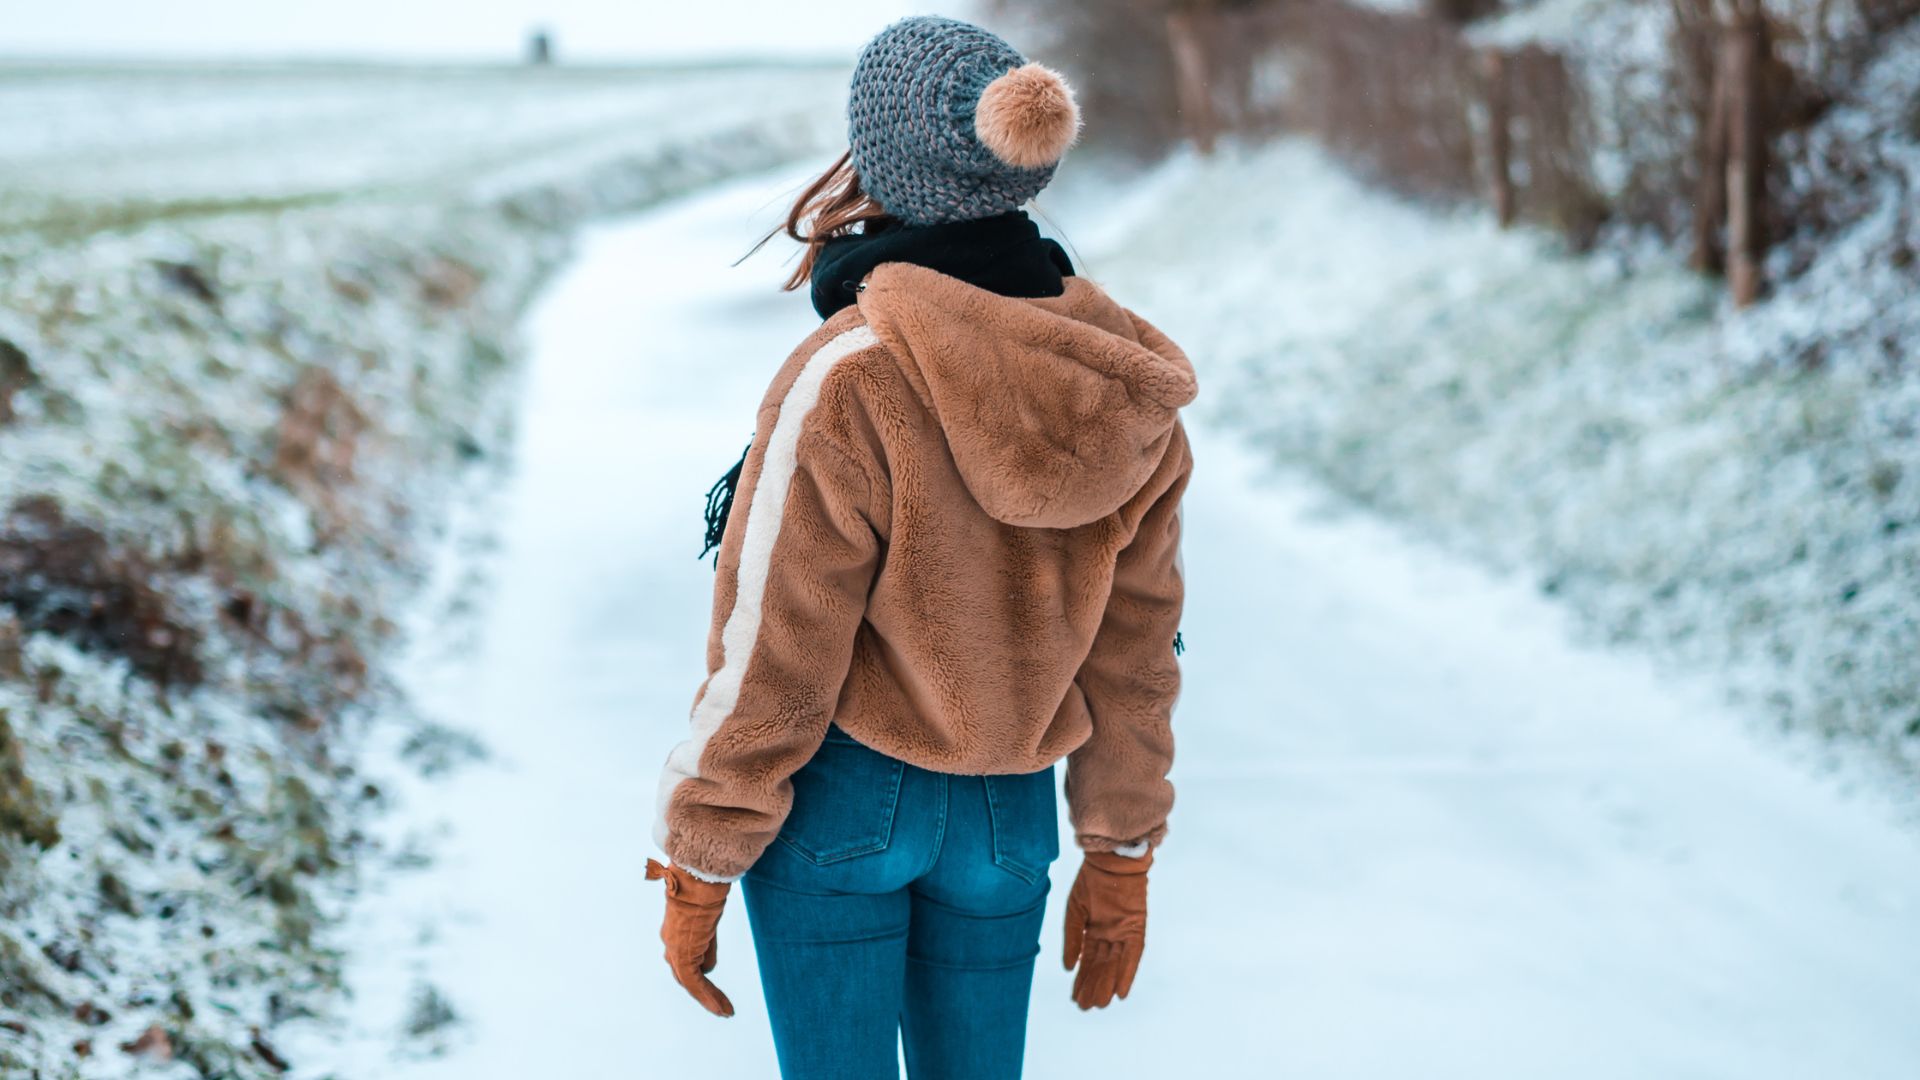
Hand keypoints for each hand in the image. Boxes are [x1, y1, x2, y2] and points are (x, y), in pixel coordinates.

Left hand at [645, 859, 734, 1016]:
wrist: (697, 878)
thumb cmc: (703, 887)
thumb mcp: (707, 917)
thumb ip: (706, 942)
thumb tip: (709, 969)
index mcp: (674, 931)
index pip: (684, 960)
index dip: (698, 975)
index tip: (712, 985)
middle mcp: (670, 943)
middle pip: (685, 976)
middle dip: (703, 993)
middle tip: (719, 1006)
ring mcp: (674, 950)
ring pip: (690, 983)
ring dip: (708, 999)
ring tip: (725, 1011)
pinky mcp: (682, 954)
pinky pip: (694, 983)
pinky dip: (708, 997)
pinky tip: (721, 1007)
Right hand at [1061, 849, 1151, 1009]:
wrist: (1110, 859)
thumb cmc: (1091, 879)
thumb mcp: (1075, 911)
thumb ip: (1072, 939)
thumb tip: (1069, 968)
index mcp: (1094, 929)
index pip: (1088, 960)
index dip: (1082, 978)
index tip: (1075, 997)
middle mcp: (1110, 933)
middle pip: (1101, 965)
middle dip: (1093, 986)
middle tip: (1085, 1007)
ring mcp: (1123, 931)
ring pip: (1115, 963)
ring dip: (1108, 983)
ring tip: (1100, 1004)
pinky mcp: (1136, 927)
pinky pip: (1133, 954)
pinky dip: (1127, 973)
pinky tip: (1121, 991)